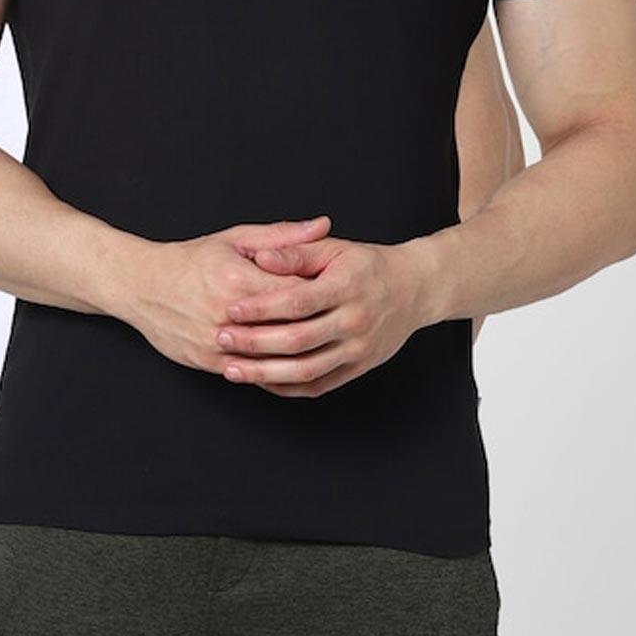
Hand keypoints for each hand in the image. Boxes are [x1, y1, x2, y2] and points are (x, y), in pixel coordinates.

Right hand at [125, 217, 331, 374]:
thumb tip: (322, 226)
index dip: (321, 295)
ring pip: (269, 357)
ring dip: (297, 356)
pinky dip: (272, 373)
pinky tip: (293, 368)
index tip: (341, 295)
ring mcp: (215, 341)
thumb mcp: (236, 239)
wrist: (142, 286)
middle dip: (315, 327)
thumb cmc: (191, 259)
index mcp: (237, 278)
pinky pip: (249, 373)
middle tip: (340, 325)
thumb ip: (283, 237)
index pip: (293, 292)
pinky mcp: (207, 361)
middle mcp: (226, 313)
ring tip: (323, 350)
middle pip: (284, 328)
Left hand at [216, 236, 428, 397]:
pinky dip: (288, 387)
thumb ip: (296, 251)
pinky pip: (319, 385)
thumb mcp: (333, 248)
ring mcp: (358, 349)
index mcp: (346, 287)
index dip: (261, 307)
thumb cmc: (366, 265)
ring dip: (266, 373)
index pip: (297, 301)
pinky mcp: (358, 368)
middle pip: (298, 339)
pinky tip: (262, 381)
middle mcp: (355, 321)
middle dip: (256, 342)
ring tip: (233, 369)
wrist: (413, 289)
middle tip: (222, 338)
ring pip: (307, 370)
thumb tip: (262, 257)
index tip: (231, 309)